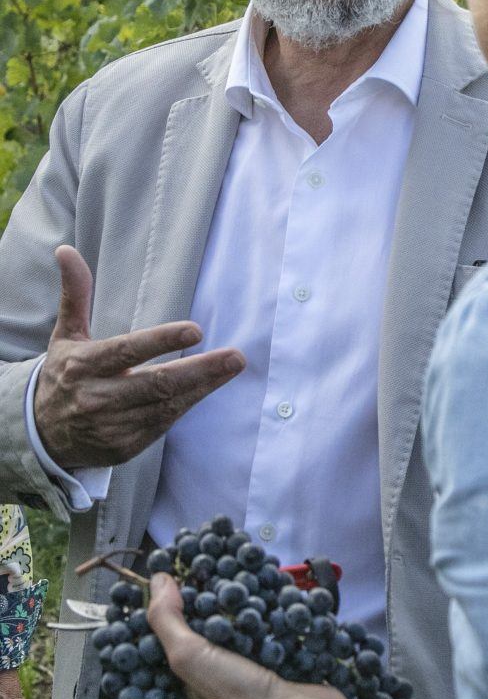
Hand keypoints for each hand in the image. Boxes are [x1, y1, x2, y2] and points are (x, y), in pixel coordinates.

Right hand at [34, 246, 244, 470]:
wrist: (41, 433)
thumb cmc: (65, 375)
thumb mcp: (66, 336)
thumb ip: (75, 295)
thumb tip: (66, 251)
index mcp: (83, 365)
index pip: (127, 351)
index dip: (161, 341)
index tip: (195, 331)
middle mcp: (97, 397)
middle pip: (156, 384)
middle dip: (200, 370)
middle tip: (235, 356)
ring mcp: (111, 425)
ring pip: (166, 406)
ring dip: (204, 386)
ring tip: (232, 367)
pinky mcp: (124, 446)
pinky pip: (164, 423)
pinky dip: (188, 405)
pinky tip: (210, 387)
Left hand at [145, 574, 346, 698]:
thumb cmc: (238, 694)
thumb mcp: (189, 657)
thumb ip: (169, 621)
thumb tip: (157, 579)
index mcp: (191, 676)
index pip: (176, 632)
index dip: (175, 601)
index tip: (181, 566)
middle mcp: (221, 671)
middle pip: (214, 624)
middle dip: (215, 594)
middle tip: (218, 559)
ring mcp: (255, 666)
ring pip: (248, 623)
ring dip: (251, 598)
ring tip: (250, 566)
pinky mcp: (286, 659)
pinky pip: (279, 627)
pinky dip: (281, 609)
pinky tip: (282, 589)